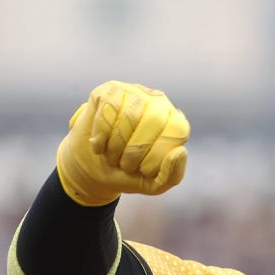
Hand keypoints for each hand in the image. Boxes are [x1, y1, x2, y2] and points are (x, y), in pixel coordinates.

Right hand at [56, 81, 189, 205]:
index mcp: (175, 123)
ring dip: (116, 146)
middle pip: (154, 120)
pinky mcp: (108, 91)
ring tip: (113, 156)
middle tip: (125, 165)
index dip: (158, 156)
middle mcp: (158, 102)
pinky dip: (101, 135)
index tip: (144, 170)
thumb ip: (173, 175)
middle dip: (135, 151)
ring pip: (129, 115)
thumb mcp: (153, 184)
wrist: (93, 168)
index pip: (178, 131)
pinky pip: (107, 110)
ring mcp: (134, 92)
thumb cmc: (128, 172)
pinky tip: (99, 145)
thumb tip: (181, 151)